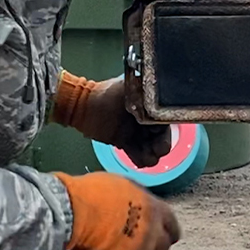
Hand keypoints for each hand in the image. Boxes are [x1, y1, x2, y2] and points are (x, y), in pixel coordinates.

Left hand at [50, 71, 171, 167]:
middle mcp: (147, 120)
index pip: (166, 120)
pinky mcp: (126, 144)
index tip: (157, 131)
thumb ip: (146, 93)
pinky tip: (140, 160)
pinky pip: (139, 156)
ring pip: (152, 150)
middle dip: (160, 145)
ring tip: (146, 155)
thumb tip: (159, 95)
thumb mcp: (130, 89)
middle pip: (162, 137)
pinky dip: (141, 160)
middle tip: (155, 148)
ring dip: (151, 155)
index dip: (165, 128)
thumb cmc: (106, 93)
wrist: (83, 105)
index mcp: (151, 106)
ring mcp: (137, 133)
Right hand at [53, 171, 180, 249]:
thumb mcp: (124, 185)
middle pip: (163, 249)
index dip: (167, 233)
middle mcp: (153, 231)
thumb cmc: (94, 192)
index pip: (172, 227)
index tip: (164, 237)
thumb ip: (136, 199)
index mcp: (155, 209)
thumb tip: (133, 203)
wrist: (76, 211)